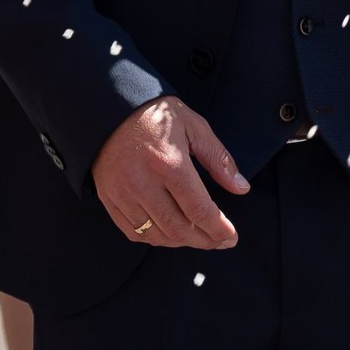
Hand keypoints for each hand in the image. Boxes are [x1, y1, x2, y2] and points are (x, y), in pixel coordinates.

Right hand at [92, 95, 249, 249]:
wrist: (109, 107)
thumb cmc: (155, 113)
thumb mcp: (193, 126)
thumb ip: (218, 158)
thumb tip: (240, 187)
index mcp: (169, 164)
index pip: (199, 210)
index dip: (218, 230)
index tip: (231, 237)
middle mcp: (144, 183)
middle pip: (179, 229)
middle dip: (204, 241)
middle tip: (219, 240)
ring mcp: (123, 193)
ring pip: (156, 235)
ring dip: (181, 242)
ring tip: (198, 236)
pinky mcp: (109, 198)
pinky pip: (133, 232)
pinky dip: (155, 238)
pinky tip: (170, 232)